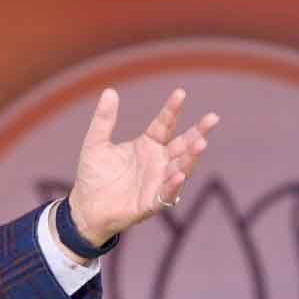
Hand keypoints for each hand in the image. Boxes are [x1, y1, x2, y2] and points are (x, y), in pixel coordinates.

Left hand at [66, 88, 218, 245]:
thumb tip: (109, 91)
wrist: (85, 208)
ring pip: (181, 167)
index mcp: (147, 145)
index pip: (164, 124)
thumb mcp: (95, 144)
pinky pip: (166, 194)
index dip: (172, 110)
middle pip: (183, 144)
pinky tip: (178, 175)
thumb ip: (104, 120)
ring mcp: (158, 182)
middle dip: (198, 132)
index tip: (180, 93)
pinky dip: (173, 185)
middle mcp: (158, 162)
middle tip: (213, 117)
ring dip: (191, 157)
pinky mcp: (152, 203)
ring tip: (201, 143)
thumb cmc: (93, 176)